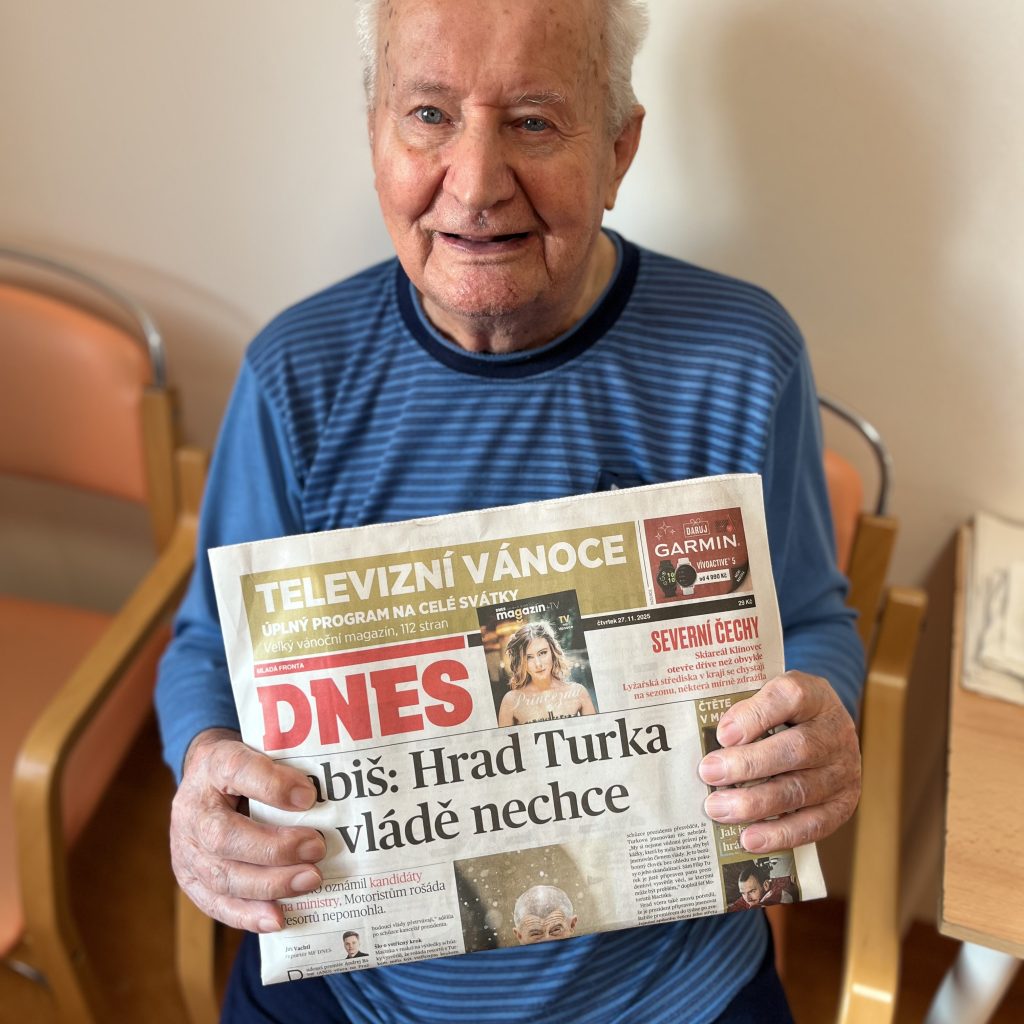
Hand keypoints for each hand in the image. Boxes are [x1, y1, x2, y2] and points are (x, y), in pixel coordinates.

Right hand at [170, 728, 325, 931]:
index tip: (308, 794)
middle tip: (318, 848)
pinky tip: (278, 918)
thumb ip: (285, 771)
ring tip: (309, 880)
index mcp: (213, 765)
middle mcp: (192, 809)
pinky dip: (248, 915)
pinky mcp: (189, 879)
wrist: (205, 780)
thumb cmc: (245, 770)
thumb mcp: (260, 753)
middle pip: (224, 836)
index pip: (237, 770)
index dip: (272, 785)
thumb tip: (317, 800)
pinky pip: (215, 903)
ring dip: (269, 885)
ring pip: (222, 875)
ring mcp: (186, 848)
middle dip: (275, 849)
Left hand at [698, 672, 860, 852]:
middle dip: (747, 765)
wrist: (823, 731)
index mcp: (815, 695)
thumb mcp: (768, 696)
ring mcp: (844, 770)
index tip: (722, 733)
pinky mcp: (843, 804)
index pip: (790, 697)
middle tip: (708, 773)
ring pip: (800, 790)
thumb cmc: (782, 714)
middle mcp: (835, 732)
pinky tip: (749, 838)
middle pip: (795, 749)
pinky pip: (814, 824)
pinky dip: (779, 833)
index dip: (756, 715)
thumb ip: (745, 709)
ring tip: (718, 809)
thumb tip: (715, 740)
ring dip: (755, 803)